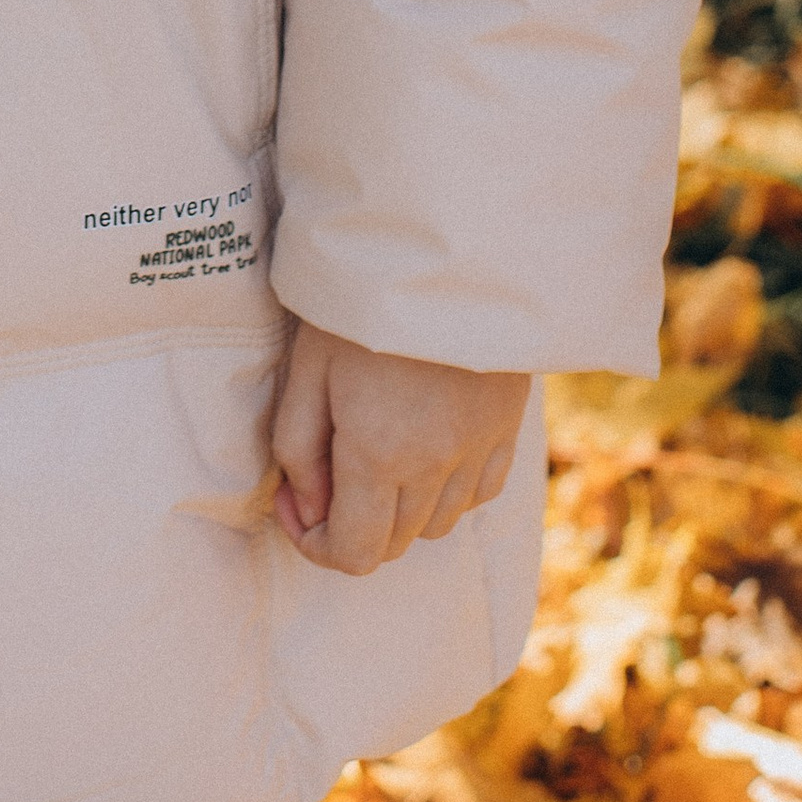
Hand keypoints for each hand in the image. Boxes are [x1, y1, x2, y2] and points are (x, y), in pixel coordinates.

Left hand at [269, 316, 527, 576]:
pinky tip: (427, 451)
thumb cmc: (361, 299)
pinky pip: (479, 493)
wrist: (444, 248)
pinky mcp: (507, 428)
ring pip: (437, 525)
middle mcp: (434, 467)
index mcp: (379, 456)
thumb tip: (308, 507)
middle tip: (324, 470)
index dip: (315, 545)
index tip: (295, 502)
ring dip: (400, 511)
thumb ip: (297, 446)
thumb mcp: (307, 366)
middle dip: (351, 525)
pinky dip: (449, 491)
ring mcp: (478, 451)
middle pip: (394, 544)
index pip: (354, 554)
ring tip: (375, 454)